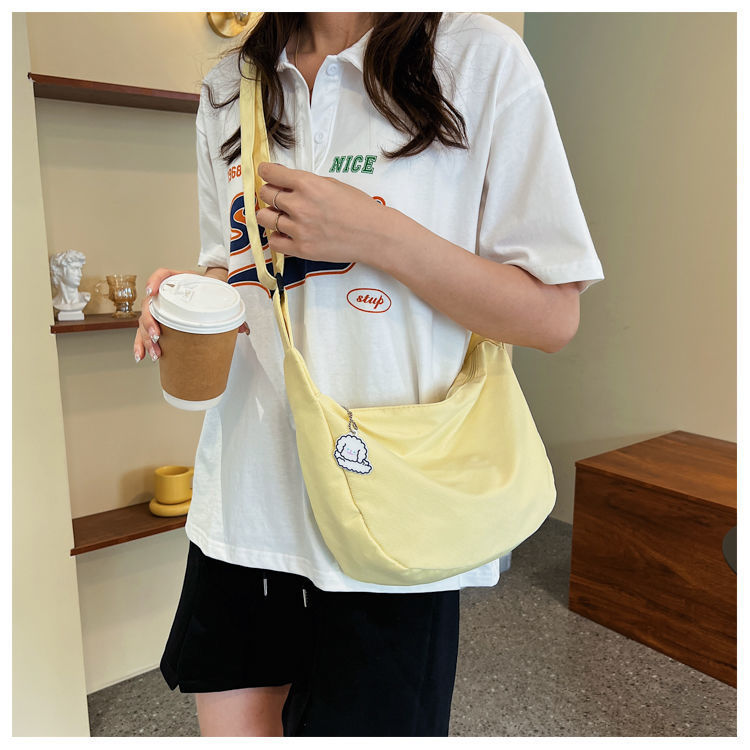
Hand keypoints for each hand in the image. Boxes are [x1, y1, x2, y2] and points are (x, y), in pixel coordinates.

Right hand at [133, 267, 248, 362]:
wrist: (213, 293)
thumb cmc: (213, 292)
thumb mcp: (220, 296)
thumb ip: (231, 310)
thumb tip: (244, 329)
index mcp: (179, 281)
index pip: (162, 275)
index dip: (154, 282)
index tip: (152, 292)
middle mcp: (165, 293)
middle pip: (150, 305)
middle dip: (150, 323)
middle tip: (157, 336)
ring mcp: (161, 308)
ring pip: (144, 321)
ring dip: (145, 338)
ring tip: (153, 353)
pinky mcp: (160, 322)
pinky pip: (145, 332)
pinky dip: (141, 344)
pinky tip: (141, 356)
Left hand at [254, 162, 382, 264]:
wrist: (374, 235)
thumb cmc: (359, 208)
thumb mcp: (332, 184)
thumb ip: (306, 183)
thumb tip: (285, 181)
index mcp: (307, 184)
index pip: (269, 174)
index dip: (265, 172)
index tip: (266, 174)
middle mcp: (299, 205)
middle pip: (265, 195)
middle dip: (269, 193)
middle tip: (278, 197)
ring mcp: (298, 229)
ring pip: (265, 218)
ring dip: (270, 215)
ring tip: (281, 216)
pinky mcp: (301, 249)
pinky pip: (274, 242)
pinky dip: (276, 237)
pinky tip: (286, 233)